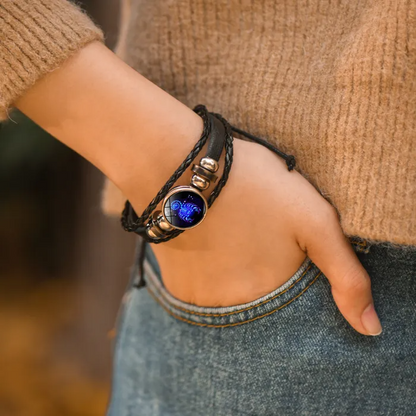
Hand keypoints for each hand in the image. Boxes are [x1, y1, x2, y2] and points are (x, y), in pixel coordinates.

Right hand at [144, 138, 381, 336]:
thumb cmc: (253, 186)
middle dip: (266, 275)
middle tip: (255, 234)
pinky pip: (206, 292)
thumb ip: (347, 276)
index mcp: (273, 295)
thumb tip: (371, 330)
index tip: (283, 247)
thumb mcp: (314, 220)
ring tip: (234, 235)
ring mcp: (202, 301)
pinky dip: (214, 274)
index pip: (295, 306)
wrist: (180, 165)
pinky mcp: (179, 288)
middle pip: (263, 302)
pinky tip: (214, 243)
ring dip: (238, 275)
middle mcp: (235, 309)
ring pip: (234, 298)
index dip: (295, 274)